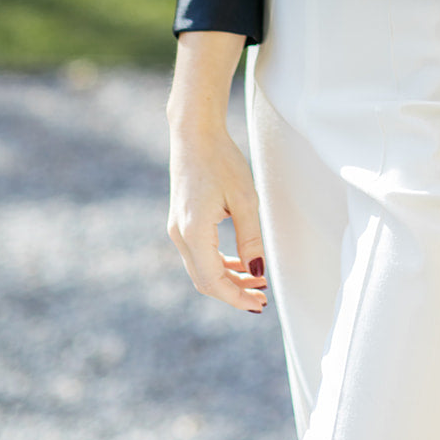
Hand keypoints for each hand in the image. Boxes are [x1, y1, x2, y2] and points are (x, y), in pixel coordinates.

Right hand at [167, 121, 268, 312]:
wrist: (195, 134)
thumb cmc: (222, 160)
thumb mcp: (245, 199)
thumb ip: (251, 238)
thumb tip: (258, 271)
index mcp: (194, 232)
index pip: (213, 281)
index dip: (237, 297)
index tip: (260, 305)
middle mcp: (180, 236)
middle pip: (205, 281)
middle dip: (234, 292)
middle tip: (263, 299)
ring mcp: (177, 230)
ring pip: (201, 270)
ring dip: (228, 279)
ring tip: (257, 282)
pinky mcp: (181, 222)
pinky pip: (199, 255)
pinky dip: (219, 264)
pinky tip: (240, 263)